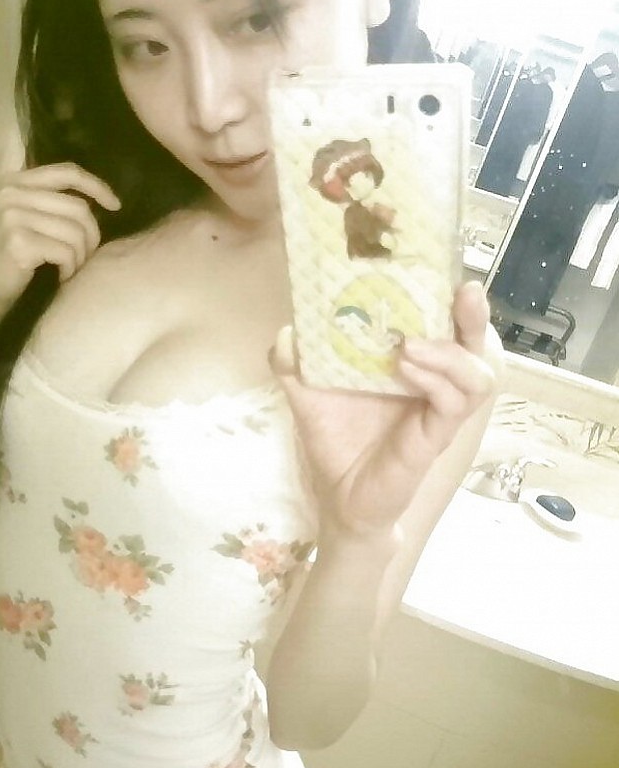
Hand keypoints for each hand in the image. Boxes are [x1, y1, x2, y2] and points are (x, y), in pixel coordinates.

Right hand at [0, 161, 120, 325]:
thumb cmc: (14, 262)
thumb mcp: (29, 221)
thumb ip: (53, 203)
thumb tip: (104, 200)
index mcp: (14, 182)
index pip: (67, 173)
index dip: (97, 187)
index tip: (116, 206)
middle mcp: (11, 193)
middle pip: (78, 208)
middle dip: (91, 237)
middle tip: (84, 258)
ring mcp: (12, 216)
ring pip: (76, 232)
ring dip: (80, 257)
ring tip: (69, 269)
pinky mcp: (18, 242)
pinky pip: (66, 252)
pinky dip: (70, 269)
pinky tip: (60, 278)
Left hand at [268, 281, 499, 537]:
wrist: (338, 499)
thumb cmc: (335, 441)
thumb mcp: (308, 394)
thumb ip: (294, 362)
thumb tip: (288, 330)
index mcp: (417, 362)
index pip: (448, 321)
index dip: (453, 296)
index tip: (447, 268)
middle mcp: (437, 382)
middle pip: (478, 342)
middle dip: (476, 315)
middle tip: (465, 290)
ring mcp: (441, 410)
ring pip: (480, 372)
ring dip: (451, 351)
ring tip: (409, 343)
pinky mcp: (436, 437)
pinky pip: (454, 403)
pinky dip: (437, 380)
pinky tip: (406, 369)